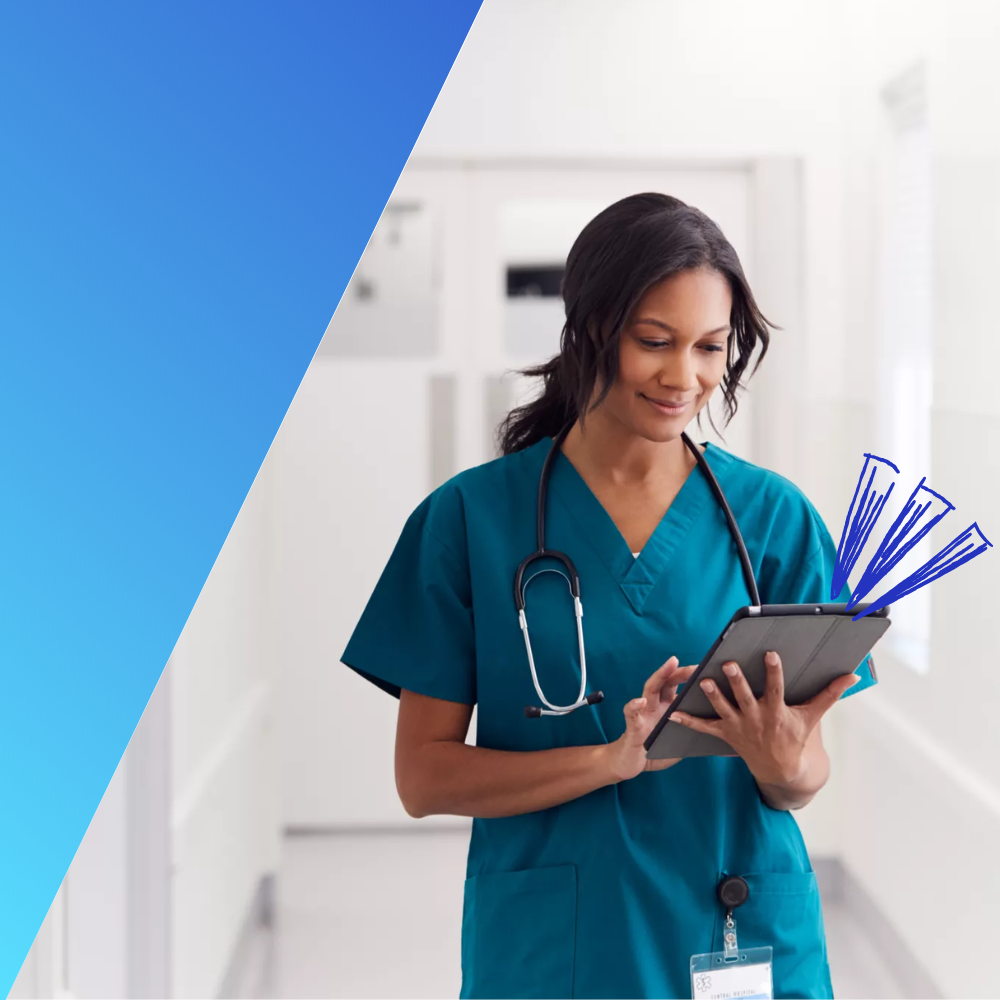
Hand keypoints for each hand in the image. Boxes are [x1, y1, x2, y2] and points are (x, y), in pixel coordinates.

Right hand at [606, 656, 696, 781]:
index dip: (690, 677)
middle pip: (666, 682)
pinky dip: (634, 706)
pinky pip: (631, 714)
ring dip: (660, 676)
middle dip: (679, 671)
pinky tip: (640, 702)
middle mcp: (655, 705)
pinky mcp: (632, 726)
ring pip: (650, 689)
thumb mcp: (679, 739)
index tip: (707, 670)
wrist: (631, 764)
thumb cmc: (656, 750)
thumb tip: (720, 729)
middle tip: (695, 666)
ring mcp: (643, 713)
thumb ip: (692, 730)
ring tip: (670, 664)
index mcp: (667, 707)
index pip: (677, 686)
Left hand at [670, 651, 859, 788]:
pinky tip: (673, 714)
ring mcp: (739, 727)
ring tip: (703, 681)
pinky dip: (688, 722)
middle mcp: (756, 718)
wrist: (782, 769)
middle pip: (745, 697)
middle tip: (729, 664)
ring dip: (712, 696)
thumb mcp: (812, 716)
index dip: (774, 671)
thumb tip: (852, 676)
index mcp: (777, 711)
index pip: (776, 688)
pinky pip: (704, 728)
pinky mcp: (726, 734)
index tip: (771, 653)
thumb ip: (830, 694)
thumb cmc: (796, 736)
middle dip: (737, 681)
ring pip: (723, 709)